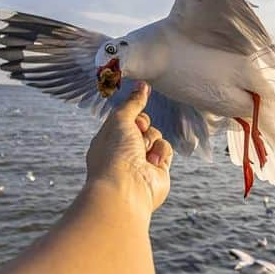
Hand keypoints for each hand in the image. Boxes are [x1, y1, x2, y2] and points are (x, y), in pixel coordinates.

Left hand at [85, 81, 172, 217]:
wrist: (126, 188)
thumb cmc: (115, 153)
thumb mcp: (120, 119)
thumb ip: (133, 103)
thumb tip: (142, 85)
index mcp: (109, 140)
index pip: (125, 119)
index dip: (133, 115)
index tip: (135, 117)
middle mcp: (124, 152)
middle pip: (142, 126)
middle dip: (143, 127)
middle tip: (138, 133)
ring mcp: (141, 162)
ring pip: (156, 137)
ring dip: (151, 140)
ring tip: (143, 153)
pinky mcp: (158, 171)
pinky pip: (166, 150)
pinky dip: (161, 153)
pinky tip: (152, 163)